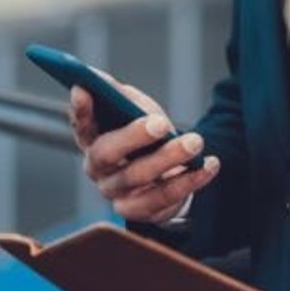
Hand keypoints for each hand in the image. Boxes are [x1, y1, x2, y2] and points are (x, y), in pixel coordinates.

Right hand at [69, 74, 218, 224]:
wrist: (166, 178)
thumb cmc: (147, 138)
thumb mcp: (136, 112)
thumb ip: (121, 97)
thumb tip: (100, 79)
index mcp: (93, 140)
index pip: (81, 124)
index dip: (80, 110)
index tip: (83, 89)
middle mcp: (98, 169)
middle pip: (107, 153)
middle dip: (133, 136)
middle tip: (161, 123)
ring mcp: (116, 193)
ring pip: (139, 176)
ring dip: (169, 157)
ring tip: (195, 142)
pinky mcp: (139, 211)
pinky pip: (164, 197)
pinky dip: (190, 180)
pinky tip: (209, 165)